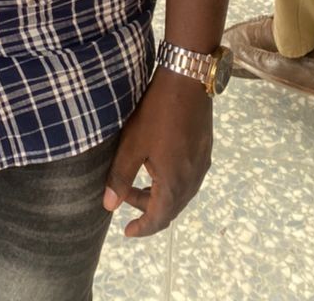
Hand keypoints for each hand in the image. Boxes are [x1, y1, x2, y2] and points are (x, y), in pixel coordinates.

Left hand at [103, 69, 211, 236]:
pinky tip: (157, 166)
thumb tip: (109, 205)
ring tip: (138, 182)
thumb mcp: (132, 144)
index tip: (127, 231)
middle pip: (171, 208)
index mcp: (175, 183)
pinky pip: (188, 178)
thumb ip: (120, 176)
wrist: (187, 81)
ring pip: (180, 193)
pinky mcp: (204, 150)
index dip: (142, 228)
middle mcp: (193, 179)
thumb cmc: (156, 113)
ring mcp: (201, 165)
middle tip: (123, 197)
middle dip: (146, 208)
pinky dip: (171, 182)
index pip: (159, 219)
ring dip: (159, 195)